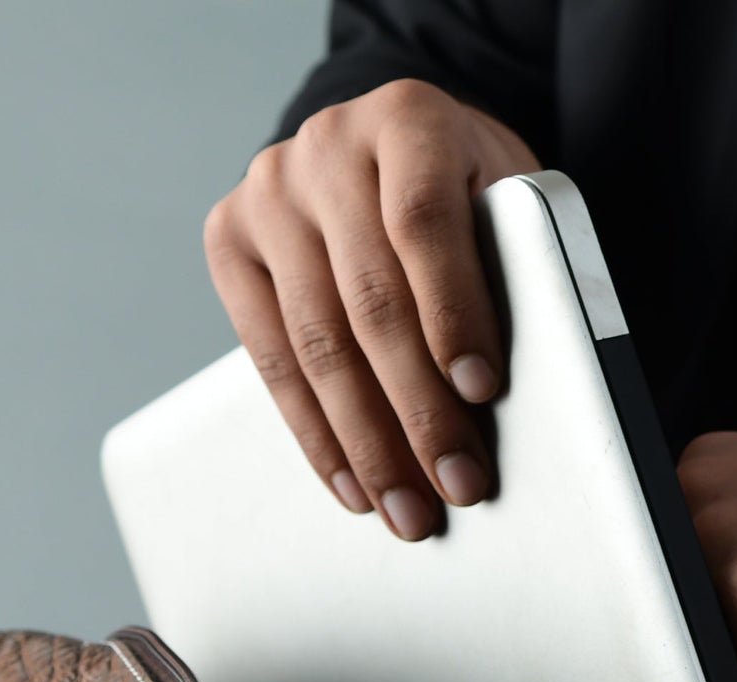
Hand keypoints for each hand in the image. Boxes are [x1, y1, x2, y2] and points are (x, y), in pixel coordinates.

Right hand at [204, 80, 537, 540]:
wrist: (383, 151)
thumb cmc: (464, 192)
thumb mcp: (503, 200)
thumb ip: (507, 264)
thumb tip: (494, 395)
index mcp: (407, 118)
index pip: (423, 221)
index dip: (452, 312)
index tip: (482, 390)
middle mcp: (326, 146)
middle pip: (369, 299)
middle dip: (417, 409)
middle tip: (456, 482)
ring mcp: (268, 193)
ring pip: (316, 343)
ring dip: (366, 443)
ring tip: (407, 507)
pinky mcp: (229, 241)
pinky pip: (270, 360)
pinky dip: (316, 434)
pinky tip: (352, 484)